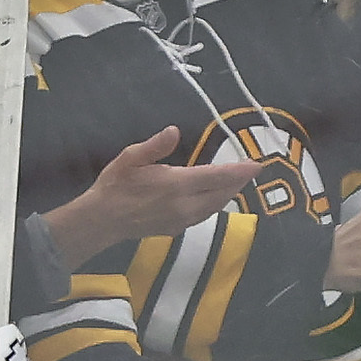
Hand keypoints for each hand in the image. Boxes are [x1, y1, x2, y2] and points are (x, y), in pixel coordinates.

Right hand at [40, 127, 270, 264]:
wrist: (104, 220)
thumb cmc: (115, 185)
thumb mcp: (131, 157)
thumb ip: (156, 145)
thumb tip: (174, 131)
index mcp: (176, 185)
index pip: (216, 177)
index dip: (239, 171)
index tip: (257, 165)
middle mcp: (185, 205)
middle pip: (222, 194)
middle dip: (238, 182)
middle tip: (251, 170)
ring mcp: (183, 220)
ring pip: (215, 207)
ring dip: (229, 194)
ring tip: (238, 182)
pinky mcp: (178, 229)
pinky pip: (204, 215)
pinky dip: (215, 204)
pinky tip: (215, 197)